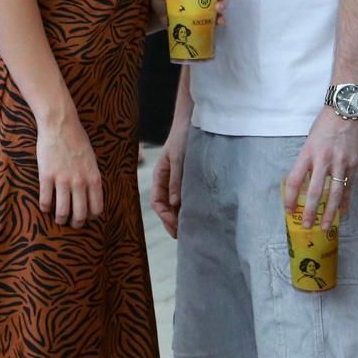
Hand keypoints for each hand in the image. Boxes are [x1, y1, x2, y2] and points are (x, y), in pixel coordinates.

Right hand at [36, 111, 102, 226]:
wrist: (60, 124)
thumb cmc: (77, 139)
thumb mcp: (92, 159)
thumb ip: (91, 177)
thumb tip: (90, 194)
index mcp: (93, 178)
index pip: (96, 208)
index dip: (91, 216)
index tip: (86, 216)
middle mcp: (80, 182)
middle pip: (80, 214)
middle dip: (76, 223)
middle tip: (71, 222)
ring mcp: (63, 180)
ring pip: (62, 212)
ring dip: (60, 219)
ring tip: (58, 218)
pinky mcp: (46, 176)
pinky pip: (46, 201)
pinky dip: (45, 207)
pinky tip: (45, 207)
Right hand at [151, 119, 189, 238]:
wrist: (195, 120)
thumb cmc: (183, 137)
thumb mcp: (178, 158)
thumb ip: (176, 180)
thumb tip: (175, 204)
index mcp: (160, 176)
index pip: (157, 203)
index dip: (165, 218)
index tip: (176, 229)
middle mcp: (168, 179)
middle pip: (167, 206)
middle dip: (173, 221)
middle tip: (185, 236)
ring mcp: (180, 178)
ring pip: (178, 203)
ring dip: (183, 215)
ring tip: (193, 228)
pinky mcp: (191, 176)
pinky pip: (189, 195)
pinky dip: (191, 205)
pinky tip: (201, 213)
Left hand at [283, 108, 357, 231]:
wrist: (347, 109)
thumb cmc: (325, 124)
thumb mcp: (310, 141)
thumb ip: (308, 161)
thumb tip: (304, 182)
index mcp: (307, 153)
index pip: (294, 180)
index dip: (290, 198)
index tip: (288, 210)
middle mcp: (323, 159)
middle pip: (314, 191)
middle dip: (310, 211)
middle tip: (306, 225)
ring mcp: (340, 163)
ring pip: (334, 194)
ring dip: (329, 212)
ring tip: (324, 226)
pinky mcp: (354, 164)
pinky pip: (349, 187)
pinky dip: (346, 202)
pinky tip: (343, 213)